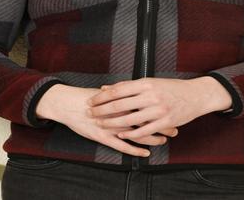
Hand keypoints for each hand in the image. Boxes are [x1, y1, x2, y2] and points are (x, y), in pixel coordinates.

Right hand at [38, 84, 170, 157]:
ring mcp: (112, 125)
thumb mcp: (109, 92)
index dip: (161, 110)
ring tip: (164, 140)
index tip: (174, 113)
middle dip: (162, 125)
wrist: (68, 103)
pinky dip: (135, 149)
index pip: (147, 104)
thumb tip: (138, 91)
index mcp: (123, 98)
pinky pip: (122, 146)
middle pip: (146, 118)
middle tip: (175, 129)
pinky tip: (146, 153)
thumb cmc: (89, 97)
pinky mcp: (104, 136)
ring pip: (137, 133)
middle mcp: (120, 111)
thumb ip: (124, 93)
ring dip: (152, 137)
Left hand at [87, 77, 209, 141]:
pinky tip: (121, 135)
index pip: (118, 90)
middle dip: (102, 109)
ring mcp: (158, 109)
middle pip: (120, 104)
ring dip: (112, 123)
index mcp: (146, 83)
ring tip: (100, 124)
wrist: (196, 95)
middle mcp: (150, 95)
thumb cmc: (171, 88)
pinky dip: (131, 134)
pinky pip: (144, 130)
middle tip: (89, 113)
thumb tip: (107, 88)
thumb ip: (129, 86)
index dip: (103, 96)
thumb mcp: (151, 82)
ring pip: (129, 118)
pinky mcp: (165, 121)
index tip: (91, 100)